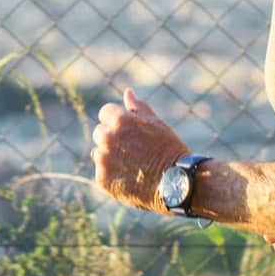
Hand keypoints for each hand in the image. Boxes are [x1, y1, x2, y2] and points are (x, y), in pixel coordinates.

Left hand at [90, 88, 188, 212]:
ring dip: (110, 157)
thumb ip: (138, 107)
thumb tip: (128, 92)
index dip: (118, 122)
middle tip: (132, 150)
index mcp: (120, 120)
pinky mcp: (103, 179)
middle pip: (99, 133)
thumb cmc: (169, 150)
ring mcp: (104, 159)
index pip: (105, 113)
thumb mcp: (156, 123)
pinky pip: (101, 172)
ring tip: (132, 165)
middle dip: (112, 138)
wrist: (176, 183)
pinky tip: (129, 177)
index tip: (130, 132)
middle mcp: (108, 138)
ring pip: (98, 153)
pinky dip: (112, 175)